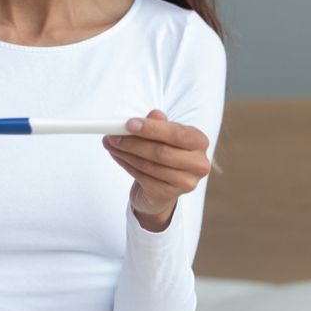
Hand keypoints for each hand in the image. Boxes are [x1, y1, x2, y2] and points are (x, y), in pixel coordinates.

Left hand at [102, 109, 210, 231]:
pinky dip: (126, 165)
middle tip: (112, 135)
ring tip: (110, 144)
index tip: (128, 124)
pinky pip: (142, 178)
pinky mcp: (168, 195)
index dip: (152, 129)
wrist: (163, 185)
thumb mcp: (162, 134)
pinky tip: (117, 156)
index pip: (178, 134)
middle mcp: (198, 164)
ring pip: (149, 166)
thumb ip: (158, 123)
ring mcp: (185, 183)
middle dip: (133, 143)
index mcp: (199, 142)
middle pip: (162, 152)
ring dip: (125, 153)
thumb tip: (153, 114)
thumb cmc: (164, 152)